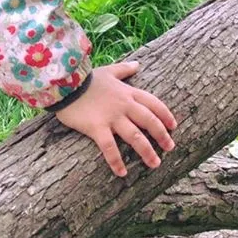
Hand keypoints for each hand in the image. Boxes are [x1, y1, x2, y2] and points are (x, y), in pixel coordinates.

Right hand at [55, 61, 176, 176]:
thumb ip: (124, 69)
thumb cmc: (85, 78)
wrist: (64, 82)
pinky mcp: (97, 127)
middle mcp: (124, 105)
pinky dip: (116, 161)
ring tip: (155, 163)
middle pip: (149, 121)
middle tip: (170, 148)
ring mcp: (112, 117)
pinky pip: (110, 147)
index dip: (165, 115)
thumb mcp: (108, 71)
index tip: (173, 126)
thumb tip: (137, 64)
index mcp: (128, 92)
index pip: (153, 104)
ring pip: (135, 136)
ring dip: (147, 151)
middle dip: (162, 135)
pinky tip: (122, 173)